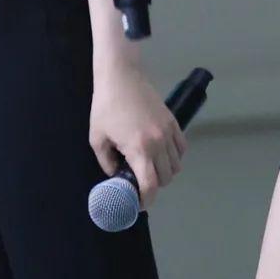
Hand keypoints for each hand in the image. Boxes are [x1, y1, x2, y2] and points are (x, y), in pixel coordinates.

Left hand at [90, 65, 186, 207]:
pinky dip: (175, 156)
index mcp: (139, 149)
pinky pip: (182, 148)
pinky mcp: (173, 122)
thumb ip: (106, 161)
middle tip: (141, 181)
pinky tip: (163, 154)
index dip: (146, 200)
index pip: (150, 185)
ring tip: (151, 167)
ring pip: (176, 165)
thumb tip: (116, 175)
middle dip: (154, 185)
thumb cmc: (106, 105)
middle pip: (166, 178)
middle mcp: (158, 144)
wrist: (120, 75)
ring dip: (165, 172)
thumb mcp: (97, 137)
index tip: (139, 203)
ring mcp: (168, 132)